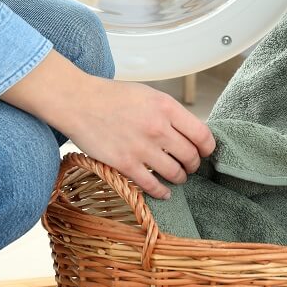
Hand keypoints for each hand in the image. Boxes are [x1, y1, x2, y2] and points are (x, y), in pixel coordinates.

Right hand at [0, 50, 214, 198]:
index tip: (204, 152)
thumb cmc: (112, 96)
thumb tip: (189, 131)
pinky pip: (152, 186)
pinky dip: (162, 192)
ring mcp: (142, 147)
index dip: (207, 148)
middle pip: (191, 156)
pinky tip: (164, 192)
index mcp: (167, 107)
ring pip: (176, 173)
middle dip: (194, 165)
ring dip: (180, 178)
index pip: (202, 135)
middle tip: (190, 166)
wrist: (78, 101)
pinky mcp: (125, 163)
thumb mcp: (149, 94)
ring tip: (177, 177)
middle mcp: (158, 127)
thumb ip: (170, 112)